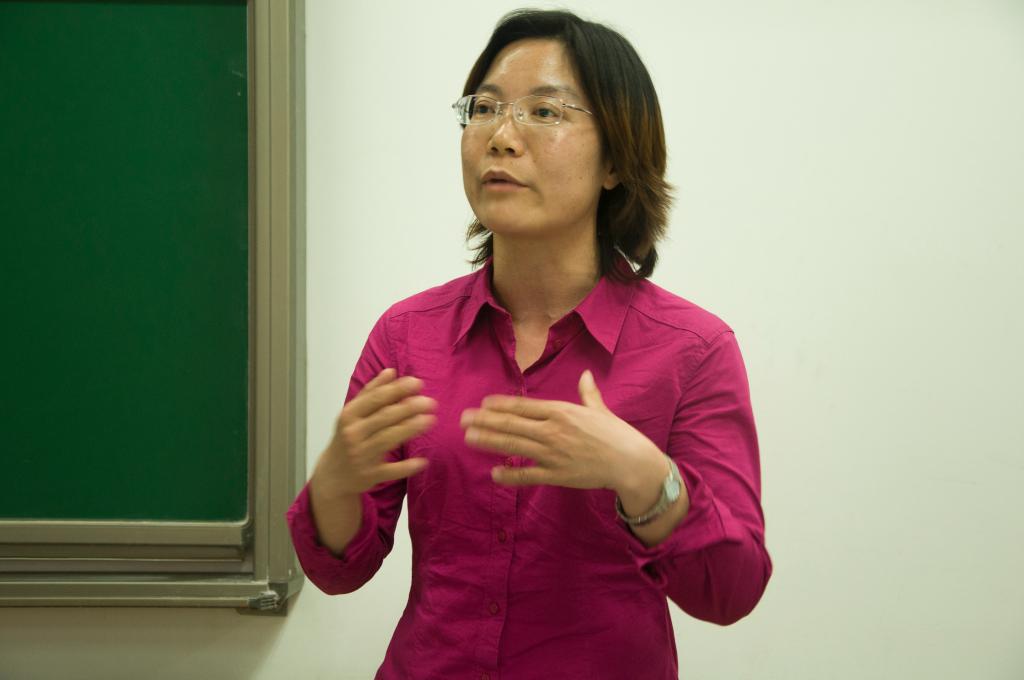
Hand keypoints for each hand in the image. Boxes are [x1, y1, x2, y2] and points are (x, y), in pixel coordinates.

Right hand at [312, 368, 435, 497]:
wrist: (332, 475)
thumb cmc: (347, 438)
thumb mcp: (352, 413)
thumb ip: (371, 392)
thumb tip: (391, 371)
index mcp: (349, 415)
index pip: (375, 399)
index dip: (397, 390)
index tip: (418, 383)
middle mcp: (353, 434)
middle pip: (384, 418)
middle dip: (409, 408)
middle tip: (430, 402)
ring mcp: (361, 455)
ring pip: (388, 439)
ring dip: (411, 429)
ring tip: (431, 420)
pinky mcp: (370, 475)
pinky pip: (391, 471)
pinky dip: (406, 467)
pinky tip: (423, 461)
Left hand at [459, 370, 663, 494]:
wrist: (631, 462)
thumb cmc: (617, 434)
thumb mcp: (600, 410)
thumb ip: (588, 393)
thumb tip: (585, 375)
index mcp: (562, 411)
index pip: (524, 406)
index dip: (501, 405)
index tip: (482, 403)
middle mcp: (553, 430)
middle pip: (512, 424)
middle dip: (485, 421)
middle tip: (463, 420)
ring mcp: (553, 454)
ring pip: (514, 446)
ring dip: (489, 441)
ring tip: (468, 438)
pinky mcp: (557, 475)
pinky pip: (528, 475)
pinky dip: (510, 475)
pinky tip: (494, 474)